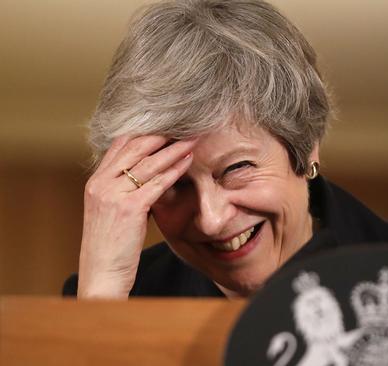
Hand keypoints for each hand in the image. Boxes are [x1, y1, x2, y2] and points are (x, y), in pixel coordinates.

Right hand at [77, 135, 196, 298]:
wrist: (101, 273)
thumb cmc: (110, 246)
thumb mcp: (110, 212)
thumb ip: (122, 191)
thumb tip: (145, 177)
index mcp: (95, 182)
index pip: (119, 146)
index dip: (143, 134)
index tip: (165, 128)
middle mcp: (101, 184)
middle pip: (135, 148)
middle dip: (161, 136)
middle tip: (183, 128)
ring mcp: (113, 195)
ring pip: (148, 163)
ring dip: (173, 149)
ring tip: (192, 140)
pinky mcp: (129, 208)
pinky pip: (156, 183)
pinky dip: (175, 170)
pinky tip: (188, 163)